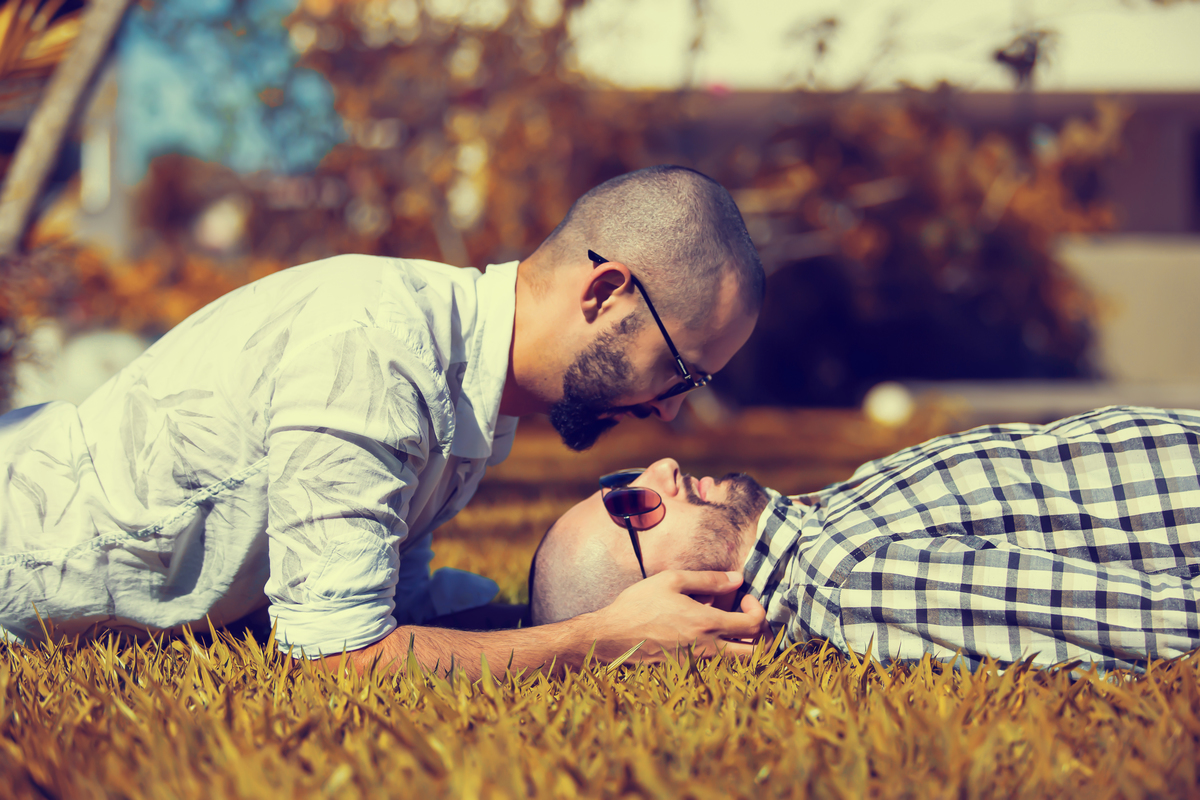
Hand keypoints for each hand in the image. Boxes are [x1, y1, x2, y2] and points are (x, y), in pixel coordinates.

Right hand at [581, 570, 769, 663]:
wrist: (612, 636)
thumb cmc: (639, 604)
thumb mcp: (672, 580)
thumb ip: (708, 579)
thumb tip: (737, 578)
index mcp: (707, 623)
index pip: (754, 625)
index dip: (758, 609)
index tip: (744, 598)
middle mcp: (707, 647)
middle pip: (756, 652)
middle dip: (761, 633)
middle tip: (746, 616)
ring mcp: (697, 661)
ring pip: (738, 661)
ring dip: (744, 644)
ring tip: (731, 624)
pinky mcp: (686, 667)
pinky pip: (717, 662)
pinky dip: (723, 649)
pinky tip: (707, 631)